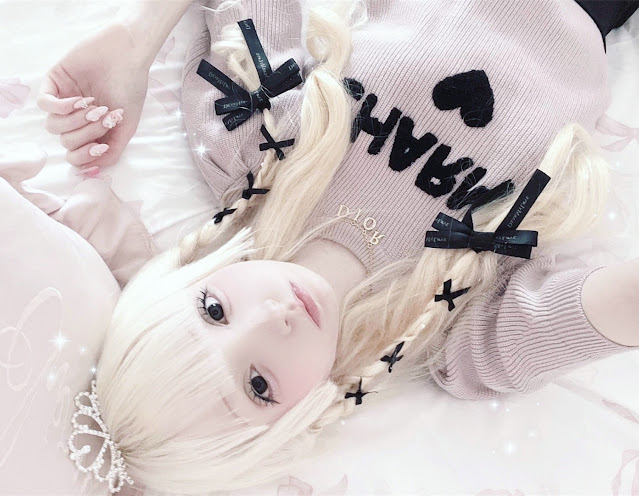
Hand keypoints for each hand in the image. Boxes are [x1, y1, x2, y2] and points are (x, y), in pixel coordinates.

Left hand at [37, 22, 150, 172]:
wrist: (128, 55)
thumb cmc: (131, 87)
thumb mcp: (127, 126)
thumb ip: (114, 150)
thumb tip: (95, 169)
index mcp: (92, 130)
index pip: (76, 155)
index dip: (85, 157)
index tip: (100, 148)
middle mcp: (76, 118)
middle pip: (66, 143)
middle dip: (86, 134)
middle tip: (105, 119)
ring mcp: (64, 100)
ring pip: (54, 127)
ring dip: (76, 121)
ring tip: (95, 107)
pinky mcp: (54, 82)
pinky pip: (45, 105)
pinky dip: (62, 107)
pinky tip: (80, 99)